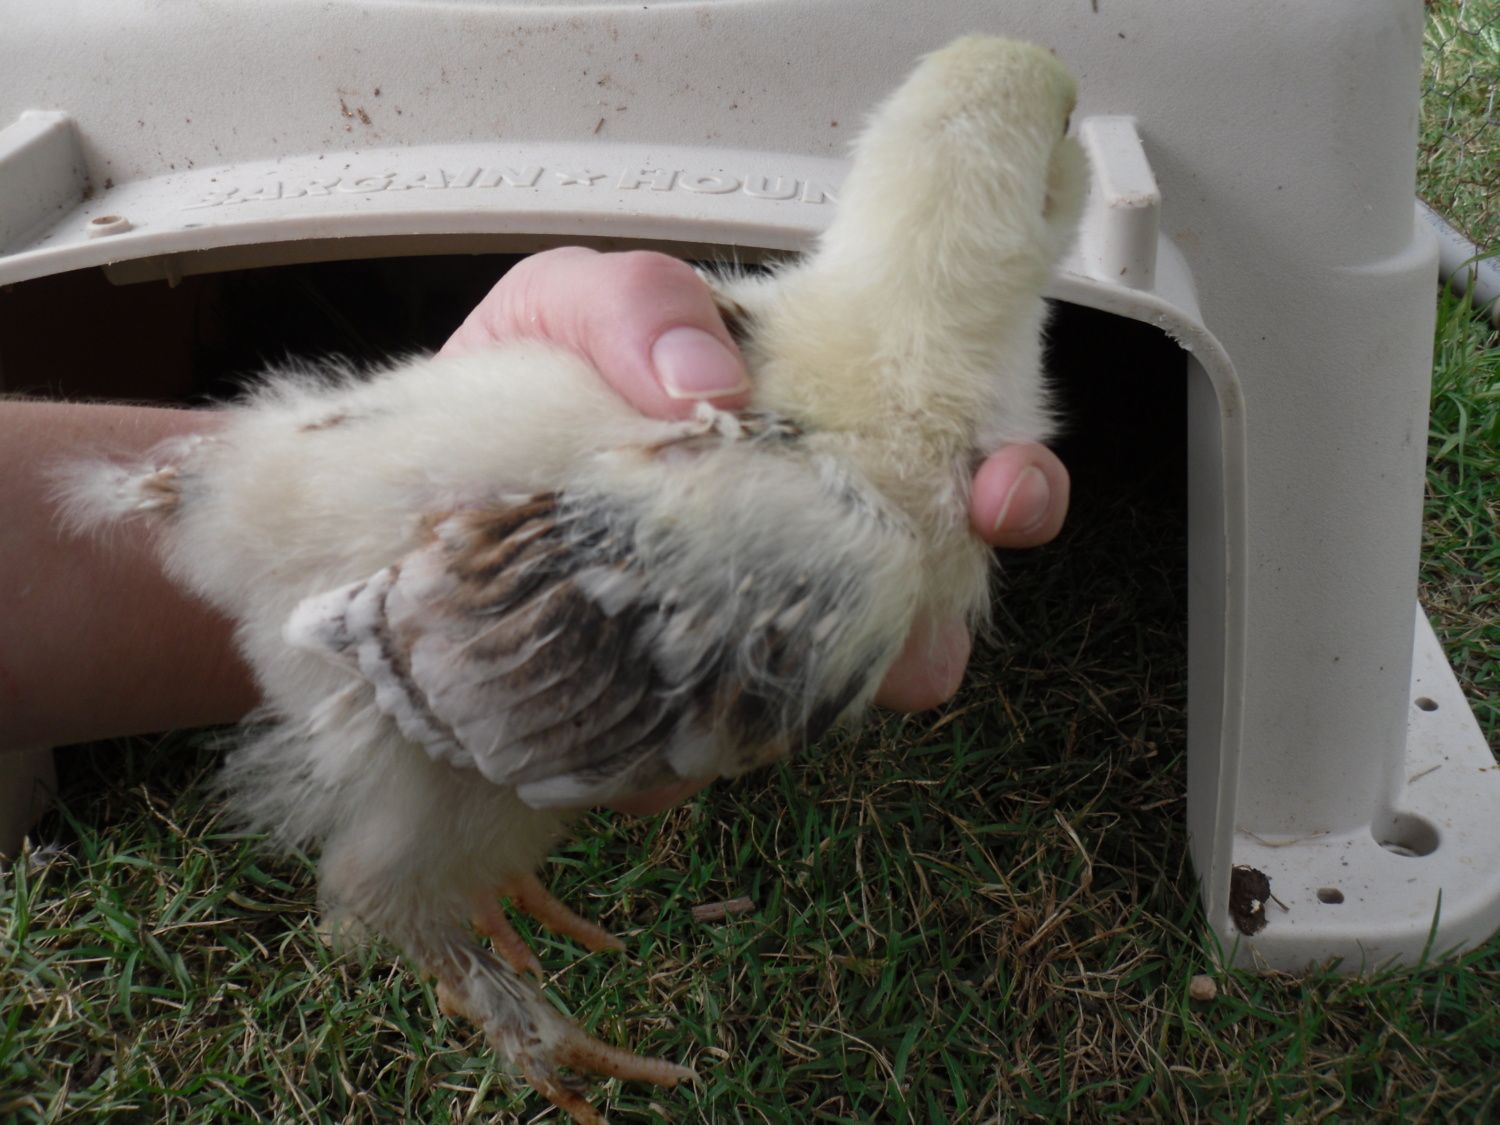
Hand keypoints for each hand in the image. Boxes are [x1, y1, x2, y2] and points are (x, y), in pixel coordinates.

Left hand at [442, 248, 1069, 812]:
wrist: (416, 499)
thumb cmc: (518, 382)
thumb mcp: (572, 301)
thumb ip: (640, 303)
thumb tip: (704, 380)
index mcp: (809, 430)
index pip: (943, 457)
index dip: (1005, 478)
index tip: (1003, 493)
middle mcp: (797, 535)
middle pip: (919, 588)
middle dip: (948, 620)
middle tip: (933, 649)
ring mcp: (743, 627)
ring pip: (830, 686)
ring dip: (815, 711)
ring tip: (772, 712)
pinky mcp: (675, 707)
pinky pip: (712, 750)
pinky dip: (694, 756)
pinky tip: (656, 750)